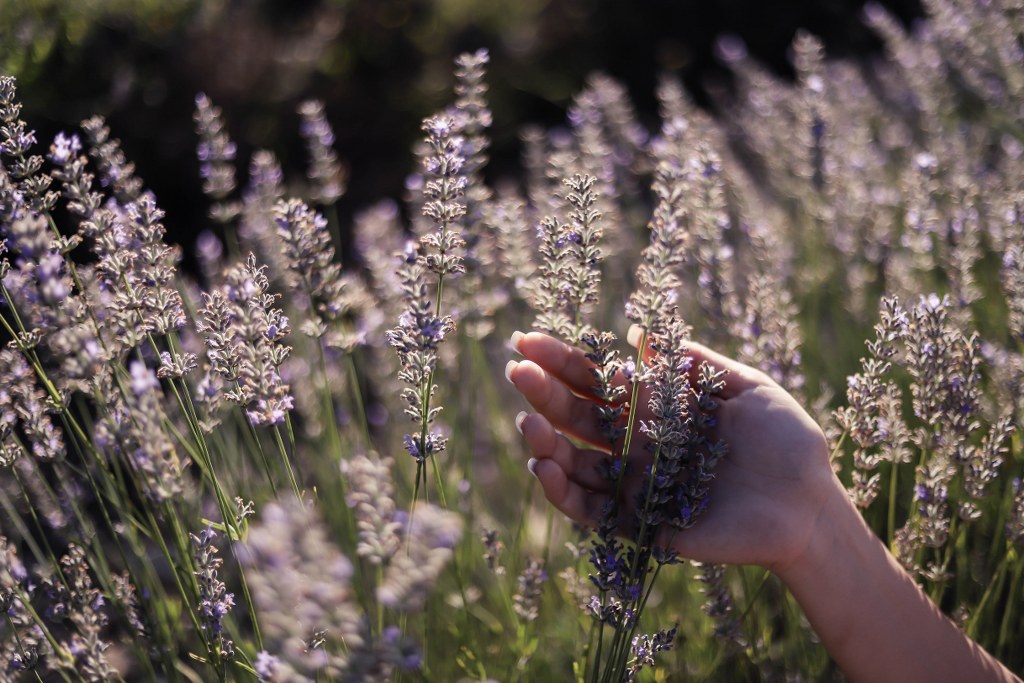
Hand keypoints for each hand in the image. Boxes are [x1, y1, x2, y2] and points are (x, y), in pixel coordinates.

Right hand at [506, 327, 840, 571]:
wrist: (811, 503)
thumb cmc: (786, 441)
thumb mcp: (744, 386)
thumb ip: (693, 363)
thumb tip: (639, 334)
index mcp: (657, 410)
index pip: (598, 382)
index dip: (563, 361)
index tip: (528, 339)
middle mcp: (638, 445)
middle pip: (577, 418)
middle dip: (543, 394)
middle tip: (516, 370)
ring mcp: (636, 485)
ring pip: (574, 465)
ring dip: (545, 444)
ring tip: (529, 424)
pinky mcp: (641, 523)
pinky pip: (591, 511)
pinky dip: (564, 492)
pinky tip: (546, 467)